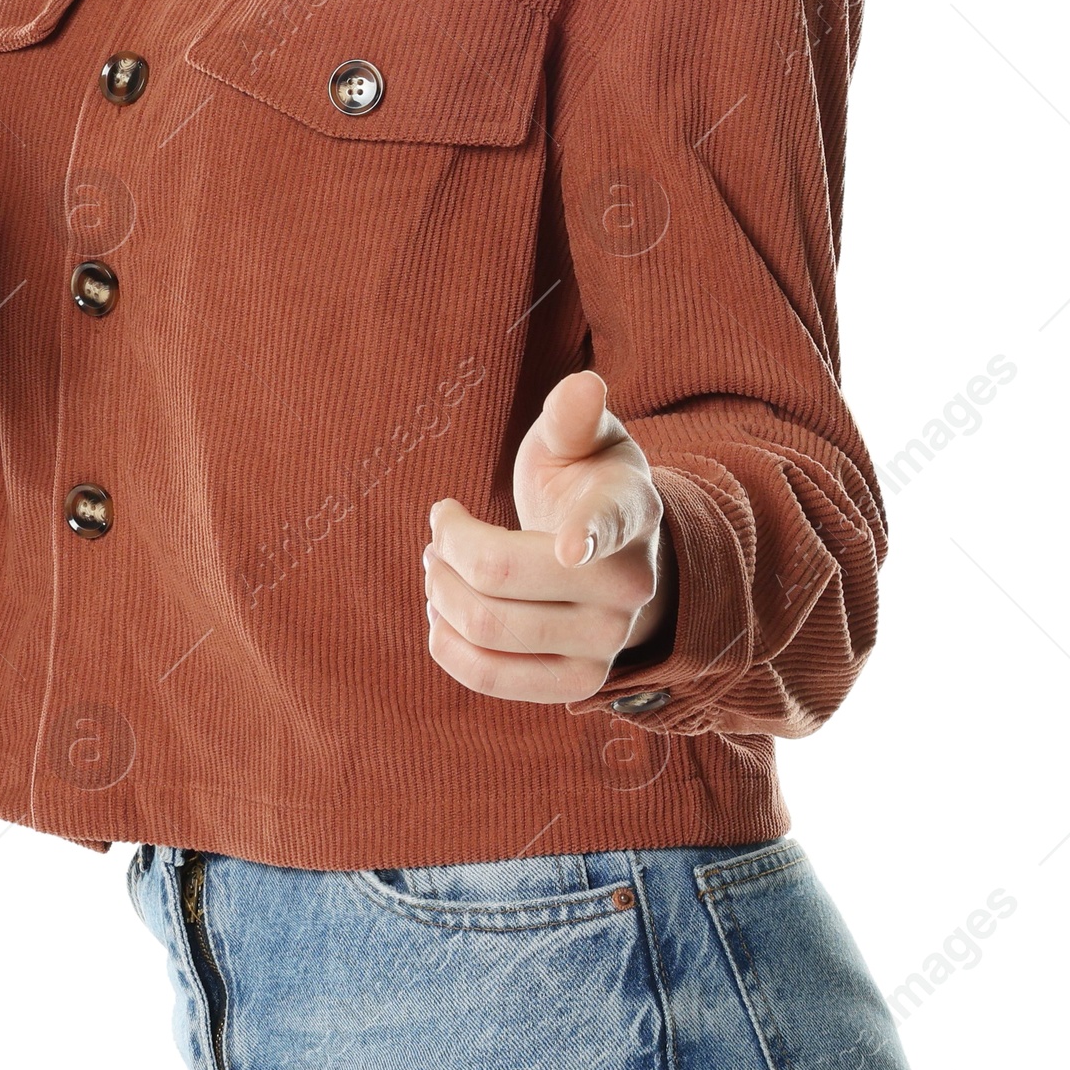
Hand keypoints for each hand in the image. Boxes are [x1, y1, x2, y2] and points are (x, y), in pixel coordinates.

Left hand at [422, 368, 672, 703]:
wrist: (615, 556)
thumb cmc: (585, 481)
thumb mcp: (582, 440)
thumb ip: (573, 416)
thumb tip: (584, 384)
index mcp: (632, 510)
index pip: (609, 524)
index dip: (589, 533)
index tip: (569, 545)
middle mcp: (631, 585)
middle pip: (499, 575)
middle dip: (447, 545)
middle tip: (440, 524)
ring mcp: (608, 642)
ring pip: (487, 627)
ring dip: (439, 591)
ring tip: (436, 563)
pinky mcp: (578, 684)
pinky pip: (490, 677)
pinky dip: (447, 644)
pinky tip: (442, 612)